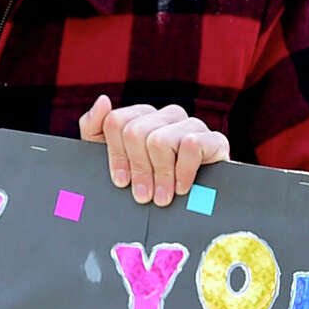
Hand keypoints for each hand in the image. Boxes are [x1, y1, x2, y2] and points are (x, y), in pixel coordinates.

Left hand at [79, 96, 228, 204]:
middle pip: (135, 132)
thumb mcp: (110, 159)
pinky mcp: (214, 139)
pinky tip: (182, 188)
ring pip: (159, 140)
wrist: (194, 209)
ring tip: (162, 198)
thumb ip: (94, 128)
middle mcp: (167, 115)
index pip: (116, 122)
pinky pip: (191, 145)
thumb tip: (103, 99)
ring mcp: (192, 124)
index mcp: (143, 117)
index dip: (116, 155)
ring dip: (160, 175)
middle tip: (143, 197)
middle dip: (137, 169)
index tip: (121, 182)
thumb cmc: (148, 183)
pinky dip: (183, 172)